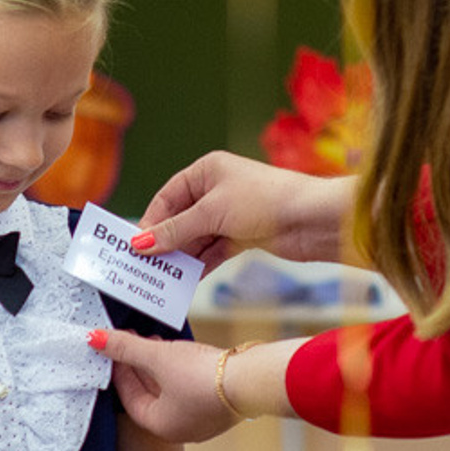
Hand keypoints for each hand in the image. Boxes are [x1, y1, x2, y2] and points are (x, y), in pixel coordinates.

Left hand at [94, 329, 295, 441]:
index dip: (120, 372)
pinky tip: (181, 351)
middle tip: (131, 342)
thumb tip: (94, 339)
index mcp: (162, 426)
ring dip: (160, 366)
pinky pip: (192, 388)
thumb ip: (125, 348)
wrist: (252, 380)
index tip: (114, 350)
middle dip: (140, 367)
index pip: (130, 399)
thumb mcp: (158, 357)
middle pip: (150, 395)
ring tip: (154, 341)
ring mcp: (204, 418)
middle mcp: (182, 428)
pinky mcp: (221, 404)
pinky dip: (181, 370)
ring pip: (172, 390)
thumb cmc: (203, 378)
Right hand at [134, 152, 357, 269]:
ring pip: (197, 237)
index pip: (168, 196)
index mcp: (207, 170)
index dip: (152, 221)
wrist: (312, 219)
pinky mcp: (244, 234)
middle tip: (145, 267)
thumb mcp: (211, 214)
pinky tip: (187, 280)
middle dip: (165, 242)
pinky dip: (202, 264)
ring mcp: (231, 213)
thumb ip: (175, 230)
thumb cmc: (264, 201)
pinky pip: (214, 250)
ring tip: (162, 278)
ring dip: (183, 256)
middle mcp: (217, 189)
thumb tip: (141, 243)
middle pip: (181, 218)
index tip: (136, 247)